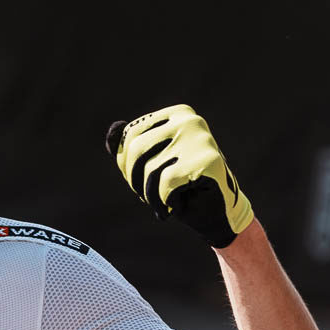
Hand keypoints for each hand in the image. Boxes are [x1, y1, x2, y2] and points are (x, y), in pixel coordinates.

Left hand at [106, 105, 255, 247]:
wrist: (217, 215)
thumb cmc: (184, 189)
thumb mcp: (153, 164)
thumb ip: (131, 148)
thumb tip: (112, 131)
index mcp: (178, 114)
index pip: (132, 135)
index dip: (128, 165)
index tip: (143, 181)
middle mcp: (190, 120)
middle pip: (137, 150)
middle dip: (137, 181)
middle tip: (154, 195)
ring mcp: (200, 139)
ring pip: (151, 170)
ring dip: (153, 195)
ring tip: (169, 200)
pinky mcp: (207, 161)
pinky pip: (167, 184)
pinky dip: (167, 202)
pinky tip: (182, 203)